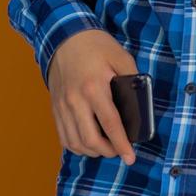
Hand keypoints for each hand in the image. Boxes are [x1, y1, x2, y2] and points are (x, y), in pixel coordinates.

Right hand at [47, 29, 139, 164]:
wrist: (65, 38)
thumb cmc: (97, 47)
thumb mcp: (122, 58)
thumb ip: (132, 80)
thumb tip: (141, 103)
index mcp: (94, 88)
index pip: (110, 124)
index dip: (121, 144)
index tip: (130, 157)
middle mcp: (75, 101)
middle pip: (90, 139)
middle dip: (108, 151)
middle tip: (120, 152)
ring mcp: (62, 106)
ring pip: (75, 142)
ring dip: (92, 151)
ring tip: (107, 149)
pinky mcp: (55, 108)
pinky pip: (63, 136)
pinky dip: (76, 146)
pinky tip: (89, 144)